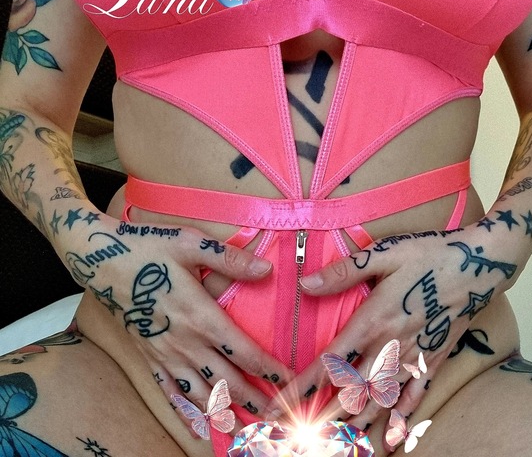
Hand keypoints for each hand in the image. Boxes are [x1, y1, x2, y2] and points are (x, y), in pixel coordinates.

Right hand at [65, 215, 291, 435]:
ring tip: (245, 429)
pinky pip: (169, 391)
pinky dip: (186, 410)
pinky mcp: (147, 357)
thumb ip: (229, 260)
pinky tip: (198, 423)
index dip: (269, 370)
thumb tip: (267, 268)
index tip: (289, 383)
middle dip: (254, 400)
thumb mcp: (191, 244)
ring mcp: (164, 353)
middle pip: (227, 380)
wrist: (101, 260)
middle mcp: (185, 342)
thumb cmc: (149, 247)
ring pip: (201, 393)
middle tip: (277, 416)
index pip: (244, 351)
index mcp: (200, 316)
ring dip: (225, 412)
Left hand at [266, 225, 516, 452]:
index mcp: (373, 321)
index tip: (279, 405)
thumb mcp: (383, 254)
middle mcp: (390, 346)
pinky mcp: (434, 359)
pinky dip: (400, 421)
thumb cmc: (428, 255)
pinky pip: (415, 397)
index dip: (302, 386)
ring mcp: (414, 357)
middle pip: (351, 392)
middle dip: (322, 416)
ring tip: (334, 442)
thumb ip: (344, 272)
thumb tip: (305, 284)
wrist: (479, 265)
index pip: (330, 362)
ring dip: (356, 424)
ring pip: (380, 401)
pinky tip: (390, 440)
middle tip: (297, 436)